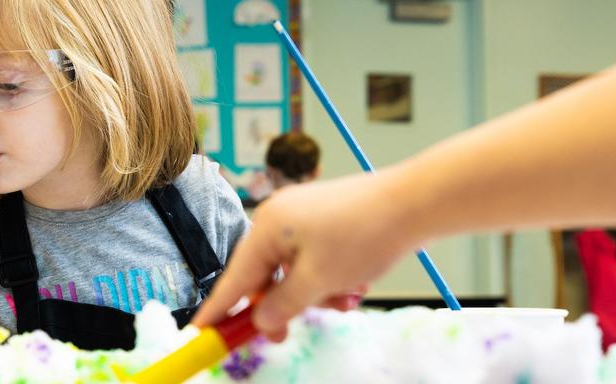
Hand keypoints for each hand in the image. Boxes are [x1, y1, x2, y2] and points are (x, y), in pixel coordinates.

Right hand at [192, 173, 416, 340]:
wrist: (414, 203)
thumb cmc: (363, 237)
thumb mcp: (318, 282)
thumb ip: (282, 306)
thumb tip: (262, 320)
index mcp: (267, 228)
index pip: (234, 277)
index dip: (218, 308)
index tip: (201, 330)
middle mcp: (278, 217)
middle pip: (263, 275)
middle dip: (281, 305)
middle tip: (286, 335)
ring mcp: (302, 215)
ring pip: (291, 270)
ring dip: (311, 293)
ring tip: (342, 299)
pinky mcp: (324, 218)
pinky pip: (311, 257)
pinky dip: (324, 277)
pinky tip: (349, 285)